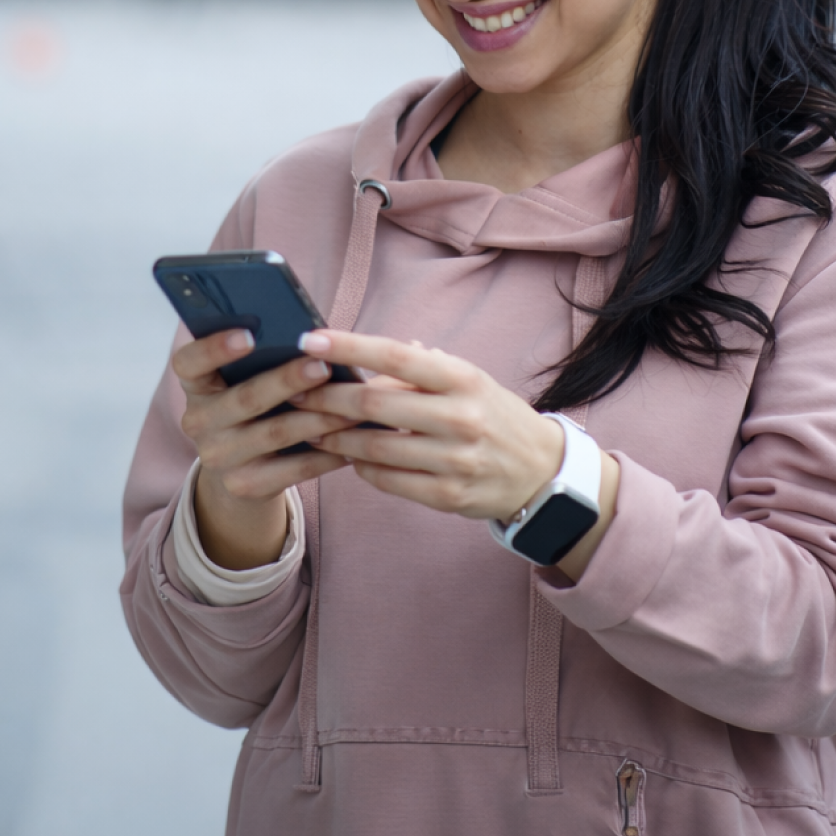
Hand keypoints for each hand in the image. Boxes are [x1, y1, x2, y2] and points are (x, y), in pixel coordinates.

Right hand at [171, 328, 348, 569]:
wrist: (241, 472)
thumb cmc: (254, 409)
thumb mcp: (243, 383)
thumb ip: (263, 360)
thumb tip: (313, 338)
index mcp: (197, 386)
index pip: (188, 363)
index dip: (214, 348)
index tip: (248, 334)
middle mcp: (199, 422)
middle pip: (245, 398)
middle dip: (286, 381)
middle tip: (322, 367)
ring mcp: (219, 458)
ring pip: (275, 433)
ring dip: (318, 418)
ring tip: (352, 405)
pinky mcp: (244, 486)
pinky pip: (293, 469)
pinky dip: (326, 455)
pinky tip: (352, 443)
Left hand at [299, 330, 617, 576]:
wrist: (541, 471)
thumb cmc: (493, 414)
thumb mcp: (468, 380)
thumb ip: (418, 367)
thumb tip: (361, 353)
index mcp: (463, 379)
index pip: (396, 356)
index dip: (350, 347)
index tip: (311, 339)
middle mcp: (461, 417)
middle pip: (375, 406)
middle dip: (326, 398)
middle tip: (294, 391)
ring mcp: (455, 460)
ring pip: (376, 448)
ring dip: (337, 438)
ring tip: (312, 427)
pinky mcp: (449, 496)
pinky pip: (388, 480)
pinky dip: (362, 468)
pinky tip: (349, 457)